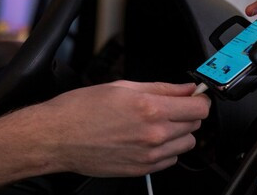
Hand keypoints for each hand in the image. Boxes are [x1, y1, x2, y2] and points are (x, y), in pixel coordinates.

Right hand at [31, 81, 210, 176]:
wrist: (57, 137)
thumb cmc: (80, 110)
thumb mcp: (121, 87)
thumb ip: (160, 88)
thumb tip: (185, 89)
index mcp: (149, 108)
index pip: (198, 107)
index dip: (199, 99)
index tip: (194, 96)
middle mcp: (153, 134)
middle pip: (195, 125)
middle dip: (186, 113)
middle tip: (167, 106)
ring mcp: (149, 155)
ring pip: (186, 144)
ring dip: (178, 133)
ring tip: (154, 123)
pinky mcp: (142, 170)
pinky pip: (170, 160)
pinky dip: (165, 149)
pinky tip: (146, 138)